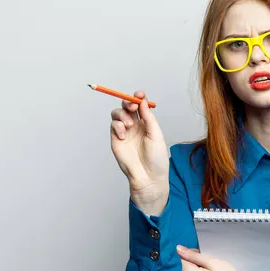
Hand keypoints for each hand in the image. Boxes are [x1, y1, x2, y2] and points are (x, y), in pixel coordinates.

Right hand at [110, 90, 168, 215]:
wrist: (148, 176)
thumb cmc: (156, 158)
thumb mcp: (156, 134)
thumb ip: (149, 117)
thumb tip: (143, 101)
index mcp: (147, 123)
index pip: (140, 105)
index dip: (138, 97)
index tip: (139, 94)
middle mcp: (135, 125)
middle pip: (127, 106)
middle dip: (128, 102)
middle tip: (133, 107)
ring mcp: (125, 132)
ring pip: (117, 113)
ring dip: (122, 115)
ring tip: (130, 126)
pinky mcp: (116, 139)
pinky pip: (113, 125)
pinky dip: (118, 126)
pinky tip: (124, 135)